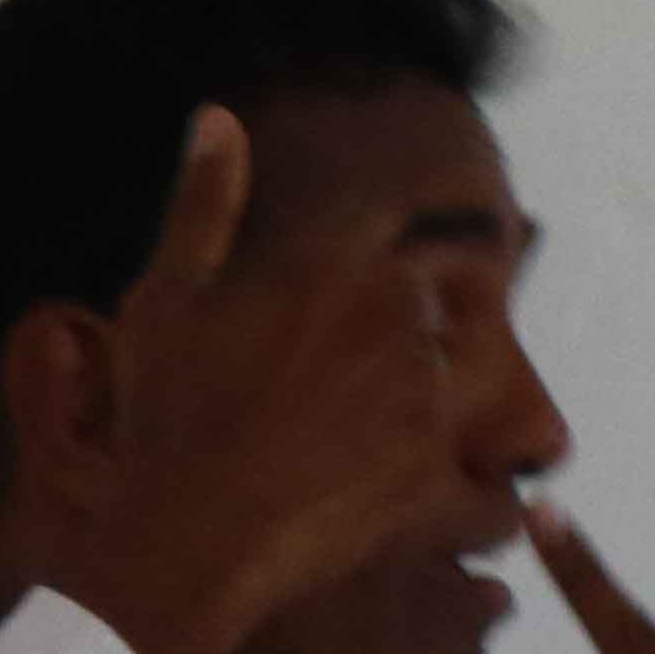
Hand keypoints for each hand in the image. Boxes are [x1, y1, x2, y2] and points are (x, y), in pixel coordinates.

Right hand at [49, 105, 470, 653]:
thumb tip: (218, 114)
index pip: (395, 243)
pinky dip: (486, 509)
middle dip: (413, 345)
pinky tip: (461, 513)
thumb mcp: (165, 301)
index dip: (375, 284)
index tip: (345, 327)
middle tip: (358, 396)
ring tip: (397, 450)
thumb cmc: (164, 419)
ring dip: (449, 413)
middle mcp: (394, 319)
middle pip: (439, 312)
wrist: (175, 539)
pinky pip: (490, 494)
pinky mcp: (434, 478)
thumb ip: (202, 205)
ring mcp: (423, 399)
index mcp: (334, 264)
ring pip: (470, 389)